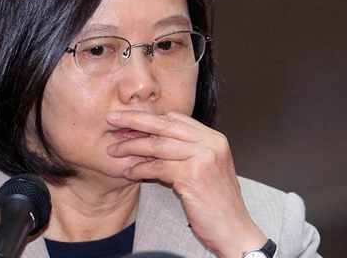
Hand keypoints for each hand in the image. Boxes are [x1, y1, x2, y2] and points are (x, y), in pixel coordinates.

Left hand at [106, 110, 265, 257]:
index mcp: (214, 137)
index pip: (176, 118)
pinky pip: (157, 167)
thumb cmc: (217, 201)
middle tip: (111, 119)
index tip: (128, 119)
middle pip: (164, 124)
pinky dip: (139, 169)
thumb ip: (188, 149)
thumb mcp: (207, 167)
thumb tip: (153, 138)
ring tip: (113, 150)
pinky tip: (128, 172)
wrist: (234, 229)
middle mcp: (210, 143)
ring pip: (157, 145)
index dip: (150, 118)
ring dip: (131, 147)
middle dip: (134, 120)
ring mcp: (202, 158)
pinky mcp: (192, 176)